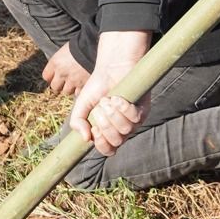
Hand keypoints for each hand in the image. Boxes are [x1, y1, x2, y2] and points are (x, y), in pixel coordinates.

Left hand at [42, 43, 90, 95]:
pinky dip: (80, 90)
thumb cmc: (81, 45)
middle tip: (66, 80)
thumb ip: (60, 61)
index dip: (51, 77)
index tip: (55, 76)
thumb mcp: (65, 50)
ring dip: (70, 88)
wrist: (95, 48)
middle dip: (60, 85)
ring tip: (76, 82)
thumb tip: (59, 68)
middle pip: (55, 87)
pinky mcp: (83, 85)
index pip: (46, 76)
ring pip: (66, 91)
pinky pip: (78, 93)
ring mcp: (72, 81)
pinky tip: (83, 84)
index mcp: (55, 62)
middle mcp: (61, 73)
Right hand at [69, 30, 151, 155]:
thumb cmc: (97, 87)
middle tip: (100, 107)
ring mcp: (133, 121)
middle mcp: (122, 129)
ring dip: (113, 114)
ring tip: (107, 100)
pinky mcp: (143, 111)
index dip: (102, 143)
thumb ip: (77, 122)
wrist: (110, 68)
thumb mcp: (81, 104)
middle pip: (116, 141)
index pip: (108, 150)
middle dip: (105, 124)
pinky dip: (123, 107)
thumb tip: (85, 139)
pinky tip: (117, 98)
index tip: (95, 129)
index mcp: (107, 131)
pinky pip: (135, 118)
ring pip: (125, 130)